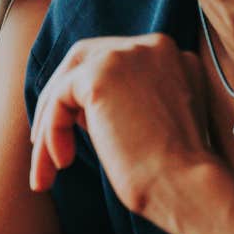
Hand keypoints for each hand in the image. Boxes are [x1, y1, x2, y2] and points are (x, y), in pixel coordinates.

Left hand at [29, 34, 214, 225]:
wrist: (188, 187)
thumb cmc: (175, 172)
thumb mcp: (157, 122)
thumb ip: (128, 100)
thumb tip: (80, 108)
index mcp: (169, 54)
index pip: (112, 61)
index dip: (88, 97)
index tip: (78, 134)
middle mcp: (150, 46)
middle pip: (84, 60)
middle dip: (60, 100)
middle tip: (45, 142)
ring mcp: (126, 55)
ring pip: (66, 82)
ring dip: (50, 126)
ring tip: (48, 169)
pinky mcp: (100, 75)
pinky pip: (58, 99)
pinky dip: (51, 132)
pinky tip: (61, 163)